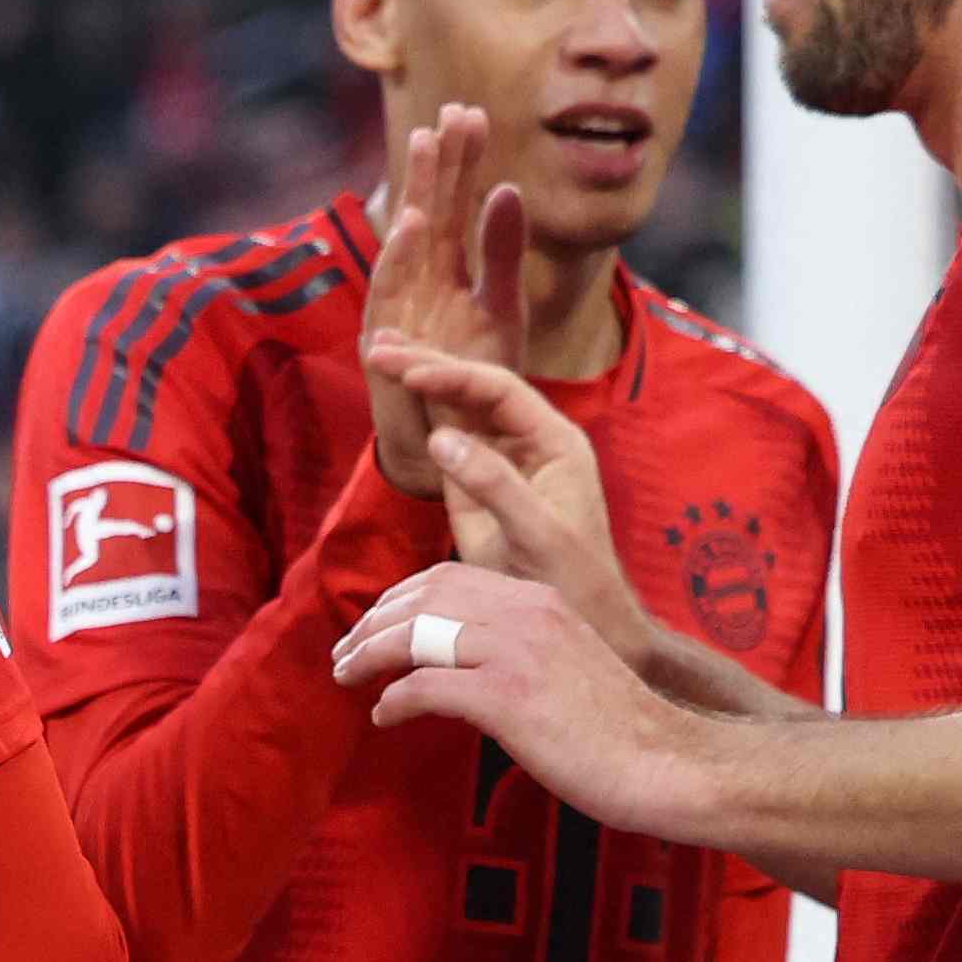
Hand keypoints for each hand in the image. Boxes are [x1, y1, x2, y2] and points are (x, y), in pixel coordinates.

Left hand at [331, 558, 713, 846]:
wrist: (667, 761)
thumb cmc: (620, 729)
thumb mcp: (568, 665)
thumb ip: (523, 651)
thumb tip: (469, 670)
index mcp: (541, 599)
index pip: (449, 576)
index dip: (400, 597)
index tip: (373, 624)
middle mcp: (527, 612)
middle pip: (424, 596)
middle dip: (373, 621)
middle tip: (343, 652)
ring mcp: (517, 652)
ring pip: (416, 632)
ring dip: (369, 654)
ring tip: (346, 675)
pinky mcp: (508, 697)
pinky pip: (425, 686)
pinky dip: (394, 701)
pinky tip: (383, 717)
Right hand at [355, 108, 532, 498]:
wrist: (452, 443)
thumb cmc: (475, 378)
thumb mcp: (501, 308)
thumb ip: (501, 252)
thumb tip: (507, 188)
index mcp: (449, 269)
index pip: (457, 203)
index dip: (463, 160)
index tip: (473, 111)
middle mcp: (420, 280)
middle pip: (430, 208)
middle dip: (438, 161)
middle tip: (448, 111)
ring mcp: (400, 307)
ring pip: (407, 240)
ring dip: (415, 193)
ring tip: (424, 147)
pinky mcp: (387, 338)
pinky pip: (391, 292)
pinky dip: (399, 257)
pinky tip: (413, 221)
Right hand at [376, 351, 647, 657]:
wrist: (581, 619)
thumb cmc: (572, 579)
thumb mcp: (538, 533)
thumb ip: (492, 484)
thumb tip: (440, 439)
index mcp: (553, 441)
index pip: (499, 391)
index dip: (454, 376)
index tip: (411, 371)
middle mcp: (527, 441)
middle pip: (475, 389)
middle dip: (429, 365)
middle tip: (381, 343)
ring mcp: (501, 461)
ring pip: (458, 409)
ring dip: (420, 382)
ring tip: (379, 352)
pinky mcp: (478, 486)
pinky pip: (448, 441)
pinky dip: (421, 416)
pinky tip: (396, 393)